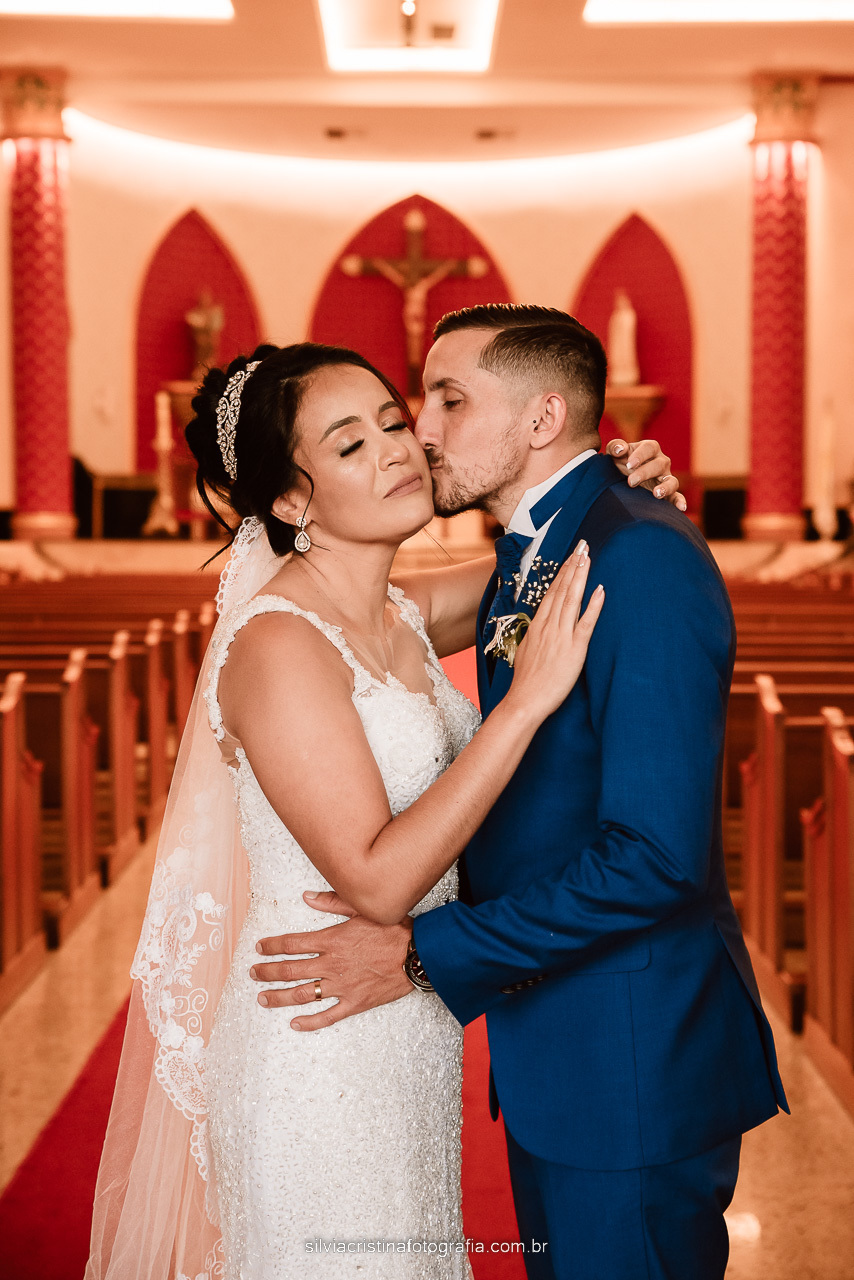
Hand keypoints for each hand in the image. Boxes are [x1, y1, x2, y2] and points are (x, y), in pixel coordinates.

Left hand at [251, 891, 413, 1029]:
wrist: (419, 955)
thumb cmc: (394, 930)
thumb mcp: (363, 909)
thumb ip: (332, 902)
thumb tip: (306, 897)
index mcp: (332, 940)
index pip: (292, 943)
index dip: (272, 946)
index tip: (259, 948)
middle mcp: (332, 964)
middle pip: (290, 970)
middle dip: (267, 972)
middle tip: (253, 973)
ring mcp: (342, 986)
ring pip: (302, 994)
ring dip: (279, 997)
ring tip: (262, 998)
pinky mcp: (354, 1003)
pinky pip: (327, 1016)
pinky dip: (309, 1022)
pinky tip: (295, 1024)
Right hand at [506, 543, 604, 722]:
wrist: (525, 700)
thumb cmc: (526, 680)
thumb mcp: (526, 650)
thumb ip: (536, 635)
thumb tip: (541, 625)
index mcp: (538, 625)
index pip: (551, 593)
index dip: (562, 573)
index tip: (570, 557)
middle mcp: (549, 626)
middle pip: (562, 589)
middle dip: (572, 566)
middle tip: (582, 545)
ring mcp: (561, 636)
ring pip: (572, 599)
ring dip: (580, 576)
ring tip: (588, 557)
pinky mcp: (574, 649)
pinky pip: (586, 623)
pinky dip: (594, 605)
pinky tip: (600, 589)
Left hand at [606, 438, 686, 511]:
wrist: (619, 478)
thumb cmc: (619, 461)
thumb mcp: (614, 452)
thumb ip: (615, 446)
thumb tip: (620, 449)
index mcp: (650, 449)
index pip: (649, 447)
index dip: (640, 455)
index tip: (629, 464)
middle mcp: (661, 462)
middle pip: (659, 464)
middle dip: (645, 473)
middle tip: (631, 482)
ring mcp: (665, 478)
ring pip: (672, 481)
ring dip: (666, 487)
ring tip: (656, 494)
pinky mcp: (667, 493)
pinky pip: (676, 497)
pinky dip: (680, 501)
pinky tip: (681, 508)